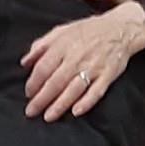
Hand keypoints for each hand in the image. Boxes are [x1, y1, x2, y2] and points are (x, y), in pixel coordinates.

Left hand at [22, 2, 144, 120]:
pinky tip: (76, 112)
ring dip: (60, 105)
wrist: (120, 28)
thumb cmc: (89, 30)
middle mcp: (77, 57)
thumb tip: (24, 61)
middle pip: (56, 81)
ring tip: (48, 117)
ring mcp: (94, 67)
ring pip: (74, 89)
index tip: (28, 93)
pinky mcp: (108, 75)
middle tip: (31, 111)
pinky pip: (96, 91)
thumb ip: (41, 45)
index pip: (44, 67)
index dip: (33, 82)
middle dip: (41, 99)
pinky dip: (86, 102)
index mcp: (64, 45)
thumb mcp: (62, 30)